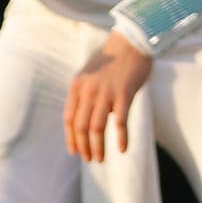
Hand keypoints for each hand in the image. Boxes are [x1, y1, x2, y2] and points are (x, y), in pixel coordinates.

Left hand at [64, 31, 152, 162]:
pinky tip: (122, 149)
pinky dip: (121, 138)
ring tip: (101, 159)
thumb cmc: (114, 61)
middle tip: (90, 159)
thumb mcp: (92, 76)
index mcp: (77, 86)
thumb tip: (93, 118)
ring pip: (96, 127)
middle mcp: (88, 90)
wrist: (132, 43)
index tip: (75, 151)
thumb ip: (88, 95)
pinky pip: (120, 122)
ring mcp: (105, 93)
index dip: (71, 137)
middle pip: (81, 126)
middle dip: (84, 146)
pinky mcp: (124, 95)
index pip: (69, 118)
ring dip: (98, 146)